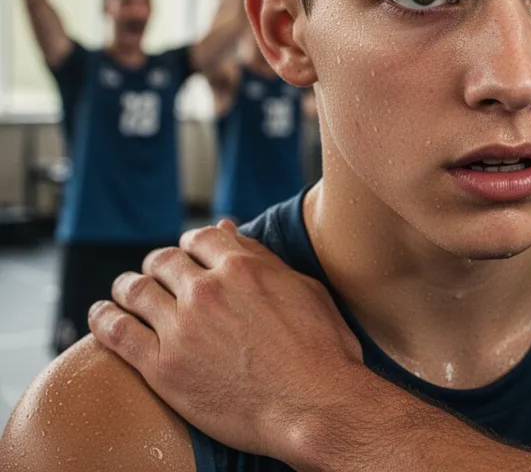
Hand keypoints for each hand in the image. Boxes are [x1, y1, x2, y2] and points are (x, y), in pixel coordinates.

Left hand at [88, 220, 362, 465]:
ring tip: (124, 292)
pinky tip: (101, 314)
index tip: (189, 256)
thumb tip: (231, 230)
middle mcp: (207, 290)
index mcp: (243, 266)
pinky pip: (116, 332)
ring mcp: (182, 327)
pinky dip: (102, 318)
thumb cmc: (322, 350)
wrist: (314, 406)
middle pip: (163, 261)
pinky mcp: (162, 367)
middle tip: (158, 277)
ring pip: (135, 290)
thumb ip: (263, 258)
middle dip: (159, 265)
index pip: (200, 238)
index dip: (192, 245)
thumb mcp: (304, 289)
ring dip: (127, 286)